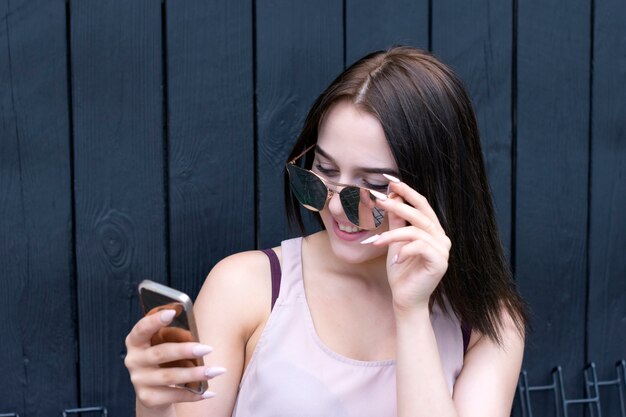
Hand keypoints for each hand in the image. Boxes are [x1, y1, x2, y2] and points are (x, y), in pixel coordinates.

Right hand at [124, 309, 225, 408]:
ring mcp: (139, 380)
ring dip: (195, 374)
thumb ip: (176, 336)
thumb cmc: (166, 359)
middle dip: (185, 350)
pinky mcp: (148, 398)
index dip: (155, 320)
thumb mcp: (167, 344)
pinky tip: (208, 392)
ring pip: (169, 376)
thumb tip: (194, 336)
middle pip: (160, 353)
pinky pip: (173, 395)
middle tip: (207, 348)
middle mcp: (133, 360)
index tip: (172, 312)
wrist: (155, 392)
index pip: (142, 329)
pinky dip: (193, 394)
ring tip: (215, 371)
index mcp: (136, 341)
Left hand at [366, 178, 450, 312]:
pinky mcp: (440, 262)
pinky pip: (420, 247)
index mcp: (433, 231)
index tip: (390, 181)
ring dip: (393, 234)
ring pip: (416, 231)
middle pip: (421, 214)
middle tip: (379, 201)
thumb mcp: (395, 242)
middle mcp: (442, 238)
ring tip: (376, 242)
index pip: (422, 205)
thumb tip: (390, 199)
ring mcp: (443, 250)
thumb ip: (396, 222)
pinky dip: (403, 250)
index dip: (407, 191)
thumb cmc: (401, 272)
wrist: (405, 299)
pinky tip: (394, 259)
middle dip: (399, 205)